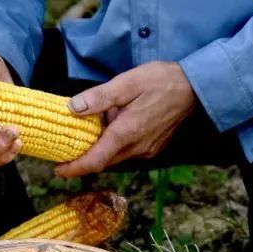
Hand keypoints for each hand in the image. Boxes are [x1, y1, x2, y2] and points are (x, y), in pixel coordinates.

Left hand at [55, 61, 196, 178]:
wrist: (194, 87)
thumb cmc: (160, 81)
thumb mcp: (127, 82)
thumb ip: (99, 98)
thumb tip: (72, 108)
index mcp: (126, 133)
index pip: (95, 161)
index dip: (74, 169)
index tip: (57, 170)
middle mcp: (137, 148)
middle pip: (103, 162)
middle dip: (83, 160)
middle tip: (64, 150)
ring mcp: (147, 150)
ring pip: (115, 158)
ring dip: (100, 150)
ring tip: (86, 135)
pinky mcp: (153, 147)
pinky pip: (127, 152)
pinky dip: (114, 146)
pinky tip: (111, 129)